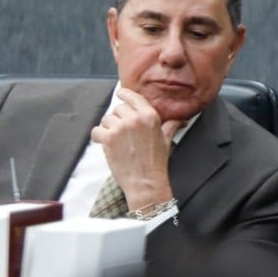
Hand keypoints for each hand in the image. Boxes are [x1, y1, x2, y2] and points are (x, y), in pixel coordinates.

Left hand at [90, 87, 182, 210]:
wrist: (145, 181)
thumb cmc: (156, 162)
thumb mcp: (166, 140)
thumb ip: (170, 126)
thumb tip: (181, 119)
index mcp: (150, 116)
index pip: (132, 96)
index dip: (124, 95)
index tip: (120, 94)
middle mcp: (134, 118)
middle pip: (118, 108)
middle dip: (118, 118)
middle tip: (123, 132)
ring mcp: (120, 128)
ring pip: (106, 119)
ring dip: (108, 128)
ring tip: (116, 140)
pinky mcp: (107, 138)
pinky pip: (97, 131)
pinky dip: (99, 138)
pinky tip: (107, 145)